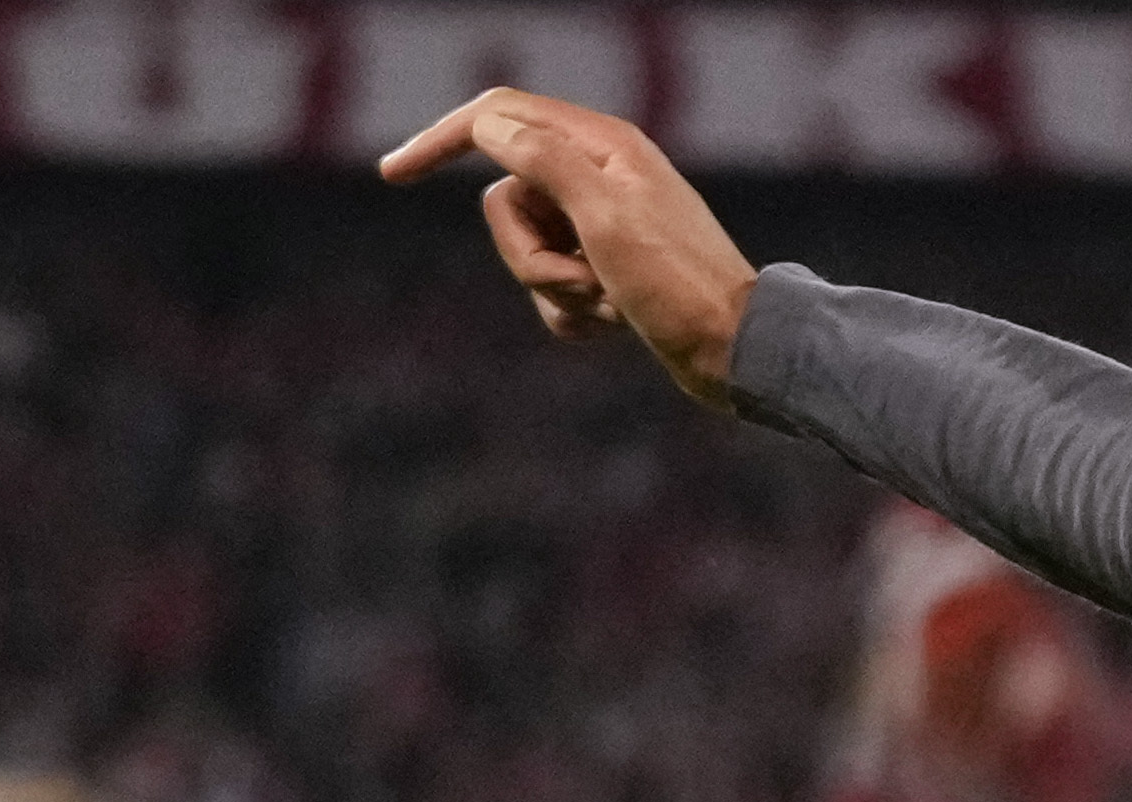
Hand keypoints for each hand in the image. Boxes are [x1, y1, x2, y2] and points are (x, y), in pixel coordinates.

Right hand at [381, 89, 756, 401]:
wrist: (738, 354)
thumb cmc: (679, 286)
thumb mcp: (606, 217)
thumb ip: (546, 161)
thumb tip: (490, 123)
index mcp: (601, 145)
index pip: (498, 117)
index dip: (442, 140)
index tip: (393, 176)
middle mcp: (599, 176)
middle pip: (505, 201)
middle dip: (528, 253)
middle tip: (586, 278)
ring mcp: (600, 228)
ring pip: (525, 252)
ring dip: (557, 289)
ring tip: (611, 306)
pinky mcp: (606, 273)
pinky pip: (551, 292)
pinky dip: (573, 316)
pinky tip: (616, 327)